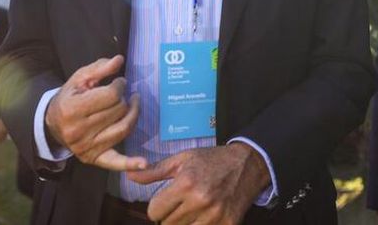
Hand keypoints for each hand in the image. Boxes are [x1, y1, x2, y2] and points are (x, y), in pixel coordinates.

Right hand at [44, 55, 145, 170]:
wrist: (52, 124)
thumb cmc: (69, 98)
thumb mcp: (79, 79)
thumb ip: (99, 68)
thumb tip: (119, 60)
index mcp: (72, 109)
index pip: (111, 95)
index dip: (120, 85)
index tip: (118, 82)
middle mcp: (78, 131)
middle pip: (118, 110)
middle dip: (124, 99)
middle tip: (121, 94)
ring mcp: (86, 147)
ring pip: (123, 128)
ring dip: (133, 114)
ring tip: (133, 105)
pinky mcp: (94, 158)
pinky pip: (115, 162)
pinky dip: (130, 163)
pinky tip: (143, 163)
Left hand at [128, 142, 269, 224]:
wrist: (247, 164)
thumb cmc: (211, 160)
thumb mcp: (183, 160)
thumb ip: (155, 171)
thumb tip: (129, 175)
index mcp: (186, 183)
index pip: (154, 211)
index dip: (158, 206)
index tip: (166, 200)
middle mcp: (199, 201)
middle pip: (167, 224)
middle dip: (171, 215)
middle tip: (182, 204)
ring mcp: (214, 216)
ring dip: (185, 223)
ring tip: (193, 209)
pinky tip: (205, 216)